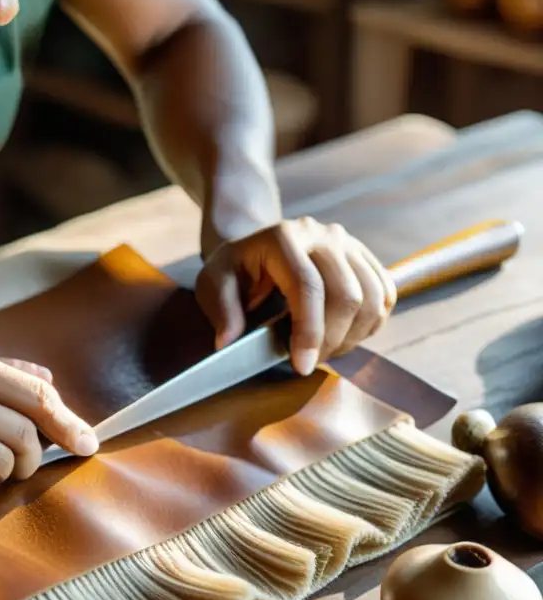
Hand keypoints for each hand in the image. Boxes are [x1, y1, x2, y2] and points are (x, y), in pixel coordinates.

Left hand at [194, 217, 397, 374]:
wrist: (259, 248)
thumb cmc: (236, 269)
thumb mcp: (213, 283)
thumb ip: (221, 310)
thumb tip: (229, 341)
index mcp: (283, 237)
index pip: (308, 288)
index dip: (309, 332)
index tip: (301, 365)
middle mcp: (323, 234)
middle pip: (347, 296)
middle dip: (331, 340)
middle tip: (308, 362)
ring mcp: (349, 243)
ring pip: (373, 299)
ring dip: (353, 336)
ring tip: (324, 351)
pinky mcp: (365, 257)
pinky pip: (385, 296)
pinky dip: (370, 325)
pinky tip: (343, 336)